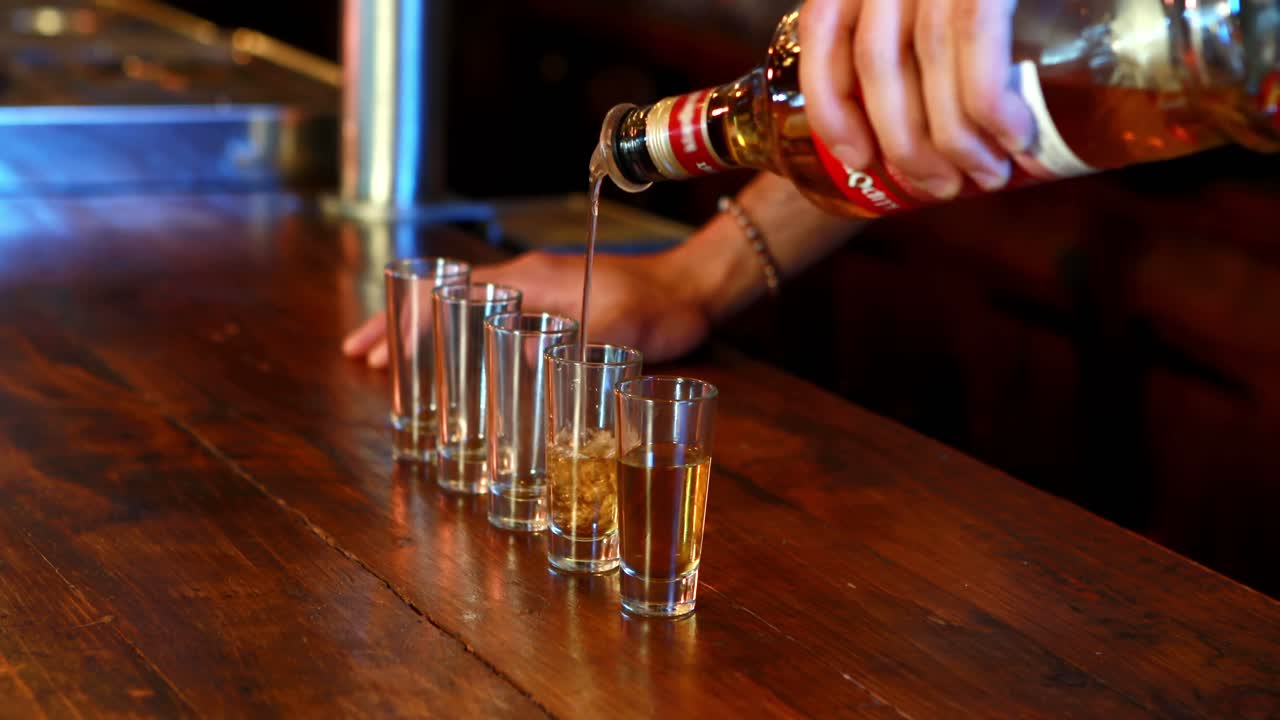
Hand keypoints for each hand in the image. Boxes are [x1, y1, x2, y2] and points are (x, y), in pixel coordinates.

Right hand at [341, 250, 712, 367]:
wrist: (694, 288)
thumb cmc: (659, 305)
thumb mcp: (615, 329)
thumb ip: (568, 345)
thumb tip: (514, 366)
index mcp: (528, 280)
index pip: (449, 295)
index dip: (407, 322)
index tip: (371, 348)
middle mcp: (525, 281)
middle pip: (445, 299)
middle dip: (400, 326)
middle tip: (360, 356)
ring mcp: (539, 292)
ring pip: (465, 309)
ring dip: (428, 333)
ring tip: (392, 361)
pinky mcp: (557, 306)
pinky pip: (492, 319)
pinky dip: (462, 338)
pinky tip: (458, 362)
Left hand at [799, 0, 1033, 198]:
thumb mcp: (955, 2)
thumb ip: (922, 33)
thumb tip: (914, 124)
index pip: (823, 27)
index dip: (830, 103)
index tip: (856, 158)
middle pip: (877, 60)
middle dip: (904, 142)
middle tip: (939, 187)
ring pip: (928, 57)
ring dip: (953, 138)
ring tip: (986, 175)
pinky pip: (977, 40)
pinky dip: (989, 102)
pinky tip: (1013, 137)